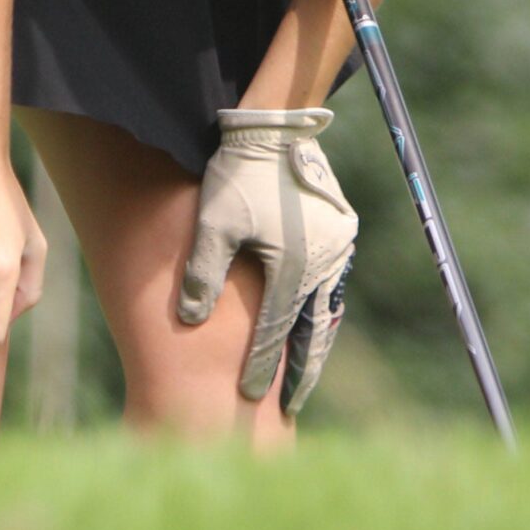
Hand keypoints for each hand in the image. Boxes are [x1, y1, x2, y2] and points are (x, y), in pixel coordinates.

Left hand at [177, 107, 358, 415]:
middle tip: (293, 402)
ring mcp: (336, 247)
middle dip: (303, 369)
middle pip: (313, 330)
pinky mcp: (340, 230)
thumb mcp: (213, 223)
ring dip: (316, 340)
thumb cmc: (239, 174)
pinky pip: (332, 283)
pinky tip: (315, 321)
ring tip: (306, 371)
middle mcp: (323, 263)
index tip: (248, 394)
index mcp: (293, 266)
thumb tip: (189, 319)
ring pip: (327, 307)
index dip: (260, 364)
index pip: (275, 330)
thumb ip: (203, 273)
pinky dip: (322, 308)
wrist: (275, 127)